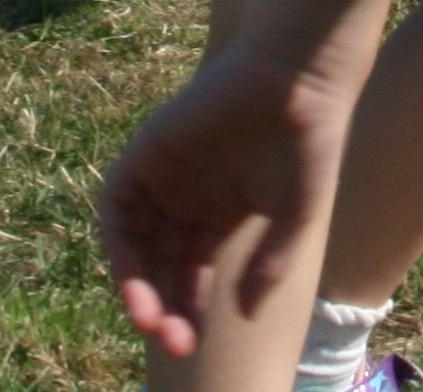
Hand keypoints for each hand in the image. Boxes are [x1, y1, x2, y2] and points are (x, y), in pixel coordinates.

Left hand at [98, 47, 354, 360]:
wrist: (298, 80)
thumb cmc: (306, 144)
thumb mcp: (292, 217)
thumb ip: (269, 265)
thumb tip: (244, 314)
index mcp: (220, 212)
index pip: (190, 273)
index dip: (186, 309)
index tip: (189, 343)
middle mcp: (187, 197)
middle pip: (159, 265)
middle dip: (162, 306)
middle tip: (172, 342)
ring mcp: (165, 175)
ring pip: (135, 241)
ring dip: (135, 283)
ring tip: (149, 319)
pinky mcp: (147, 151)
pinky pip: (117, 203)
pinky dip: (118, 240)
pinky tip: (133, 274)